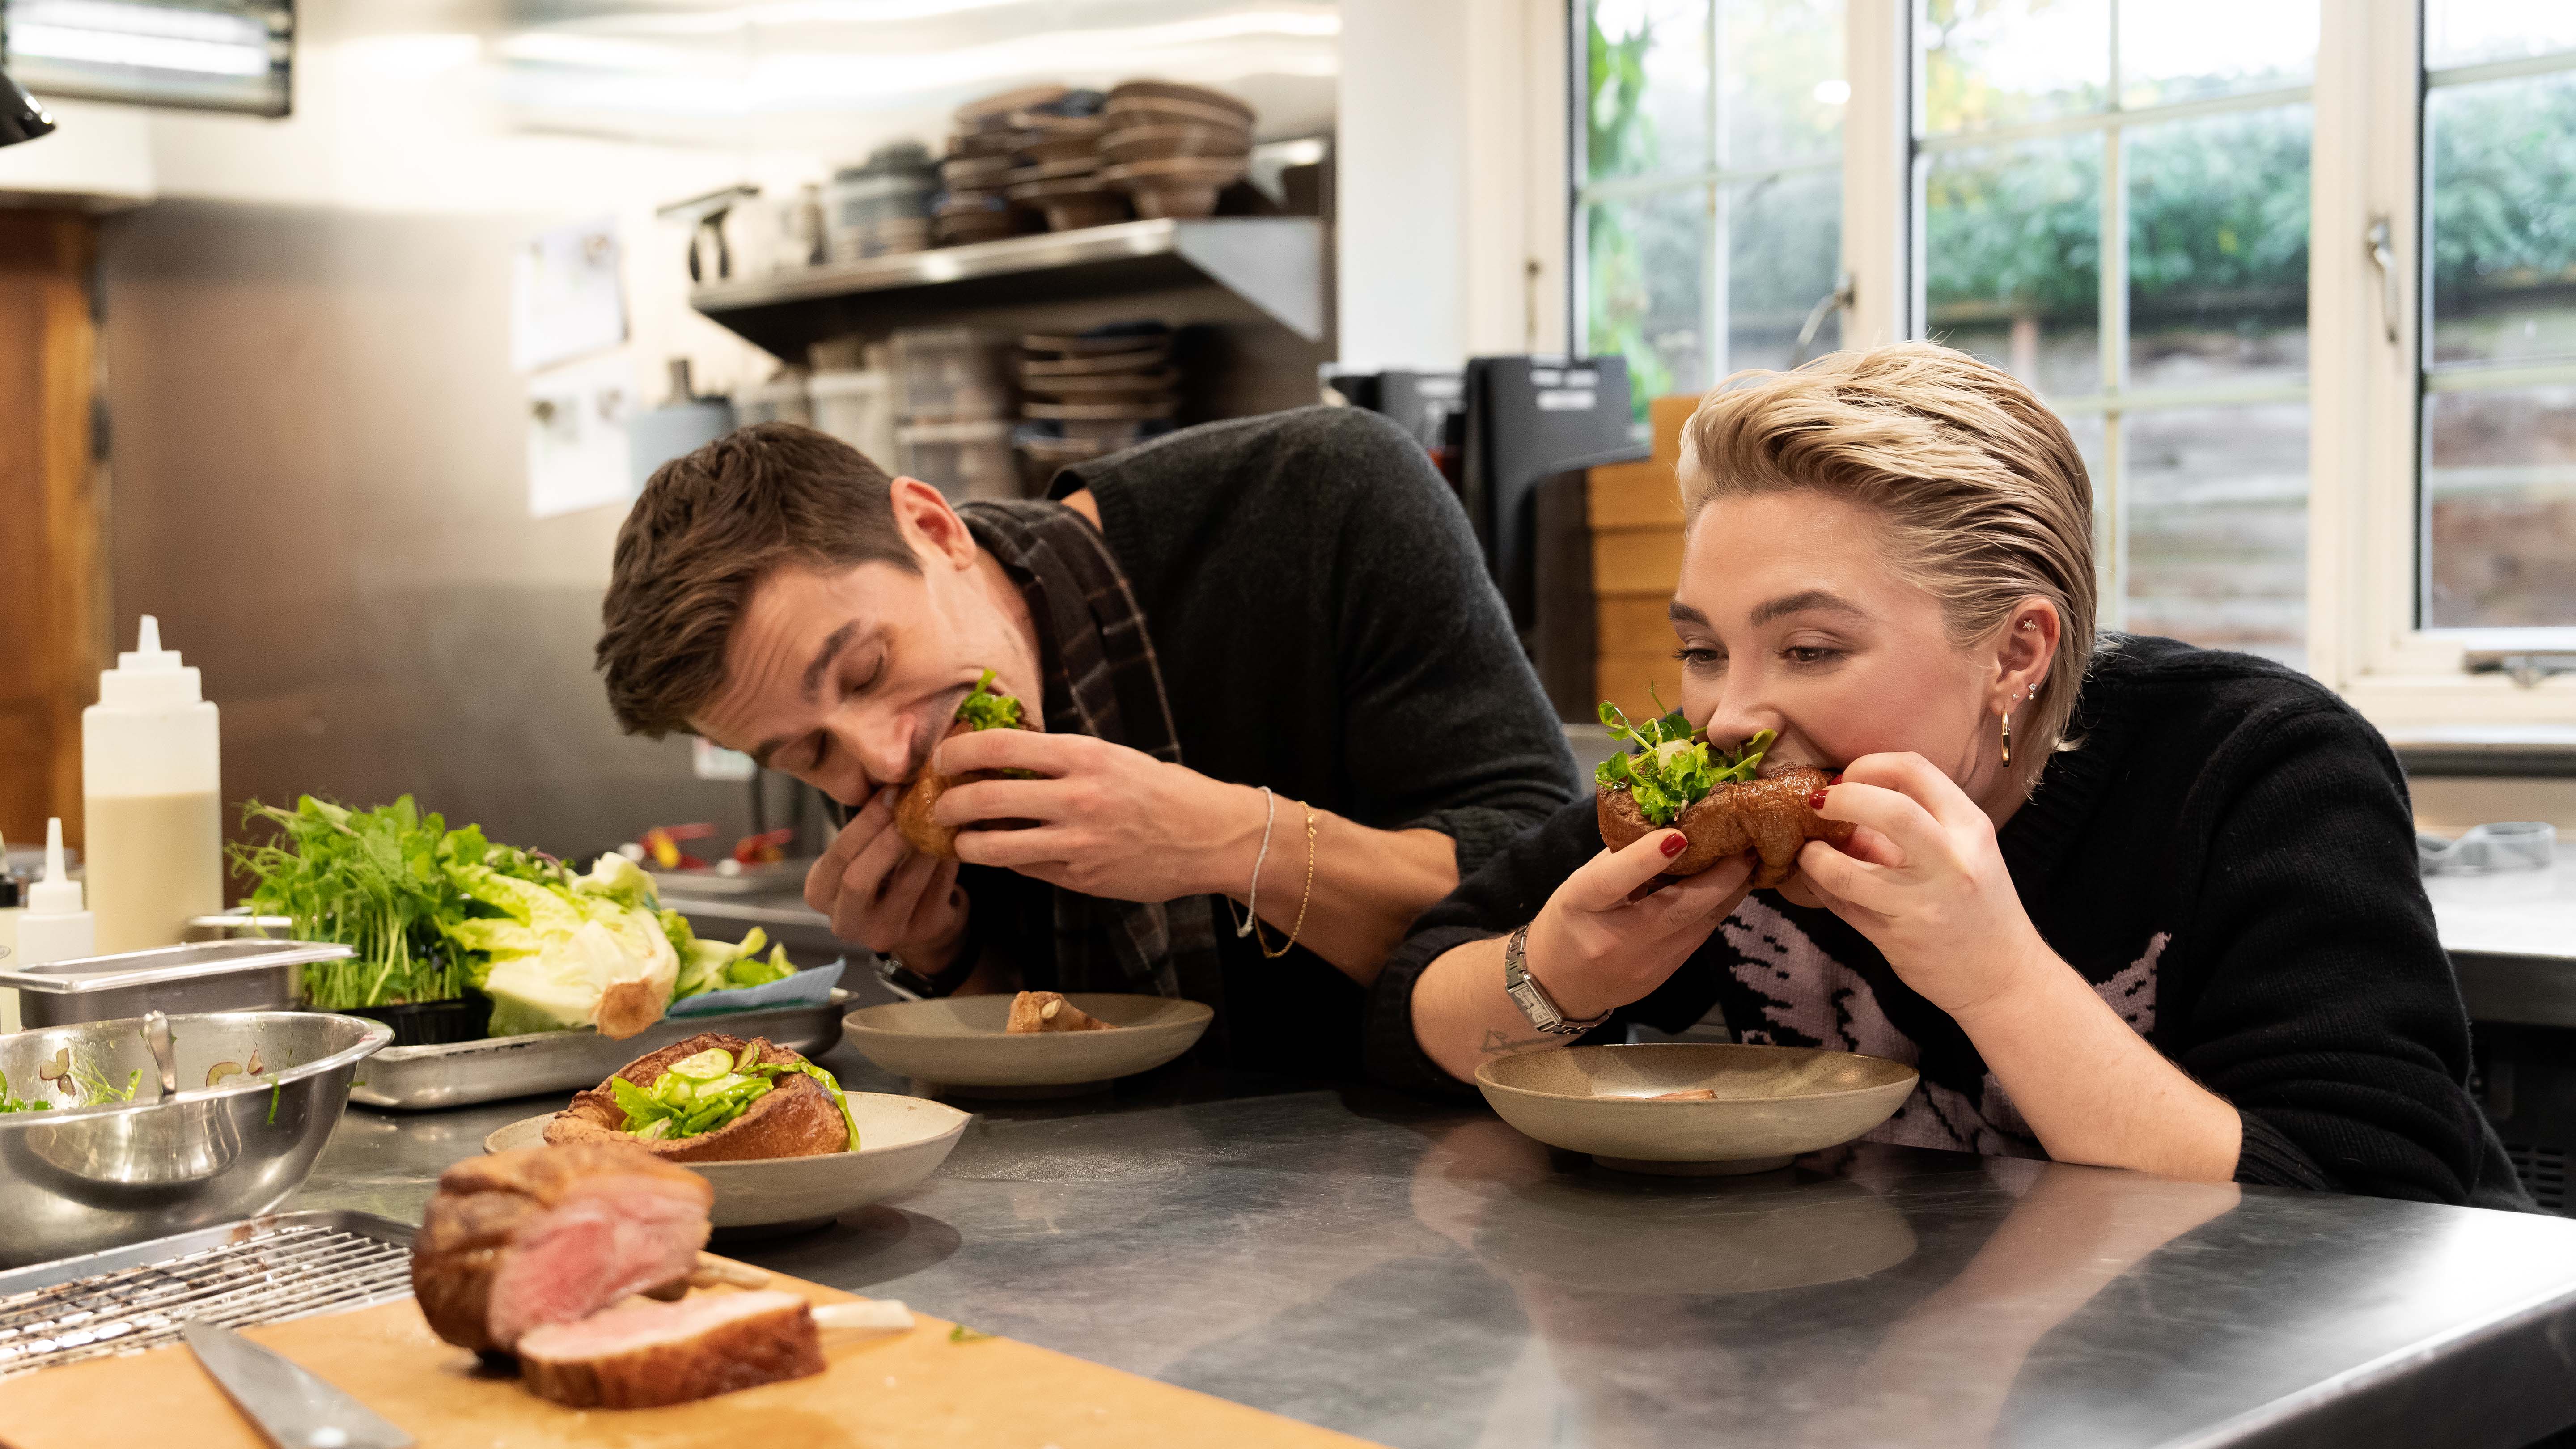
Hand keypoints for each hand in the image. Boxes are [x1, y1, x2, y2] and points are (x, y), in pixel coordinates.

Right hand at [804, 786, 967, 961]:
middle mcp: (846, 921)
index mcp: (820, 893)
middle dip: (888, 839)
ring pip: (905, 885)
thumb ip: (867, 828)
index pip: (838, 855)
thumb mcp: (861, 854)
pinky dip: (946, 861)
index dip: (865, 822)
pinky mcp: (922, 932)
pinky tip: (954, 839)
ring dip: (923, 846)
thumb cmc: (881, 874)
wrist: (915, 918)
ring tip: (939, 817)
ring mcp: (883, 934)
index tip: (891, 792)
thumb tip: (896, 782)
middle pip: (860, 878)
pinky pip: (937, 891)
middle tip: (913, 806)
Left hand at [930, 729, 1259, 901]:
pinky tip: (1006, 854)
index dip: (957, 751)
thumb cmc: (1159, 791)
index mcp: (1082, 756)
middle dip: (948, 804)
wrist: (1208, 837)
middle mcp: (1076, 797)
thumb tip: (998, 755)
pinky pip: (1025, 869)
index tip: (943, 758)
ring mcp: (1077, 843)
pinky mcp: (1080, 878)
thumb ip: (1058, 757)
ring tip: (960, 841)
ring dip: (964, 844)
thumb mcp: (1110, 756)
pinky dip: (1007, 861)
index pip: (998, 745)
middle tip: (938, 806)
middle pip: (984, 797)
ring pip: (993, 846)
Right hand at [1519, 830, 1753, 1021]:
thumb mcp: (1581, 883)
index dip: (1646, 858)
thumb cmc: (1570, 921)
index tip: (1680, 835)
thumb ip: (1621, 858)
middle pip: (1677, 908)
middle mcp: (1615, 940)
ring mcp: (1644, 964)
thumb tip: (1671, 824)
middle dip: (1721, 875)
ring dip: (1730, 891)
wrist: (1559, 985)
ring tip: (1749, 861)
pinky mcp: (1665, 975)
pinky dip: (1716, 908)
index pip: (1612, 882)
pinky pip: (1699, 936)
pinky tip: (1729, 888)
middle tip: (1746, 844)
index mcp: (1582, 906)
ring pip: (1700, 923)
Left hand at [1796, 752, 2049, 1017]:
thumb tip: (1847, 801)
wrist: (2003, 977)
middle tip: (1818, 804)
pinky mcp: (1895, 939)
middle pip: (1889, 810)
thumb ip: (1912, 823)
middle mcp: (1951, 864)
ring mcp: (1921, 905)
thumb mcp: (1961, 852)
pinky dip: (1817, 886)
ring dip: (1813, 856)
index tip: (1849, 778)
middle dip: (1842, 799)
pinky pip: (1839, 904)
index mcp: (1970, 829)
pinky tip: (1816, 879)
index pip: (1914, 770)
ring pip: (1844, 870)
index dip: (1869, 765)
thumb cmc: (1979, 906)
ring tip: (1809, 851)